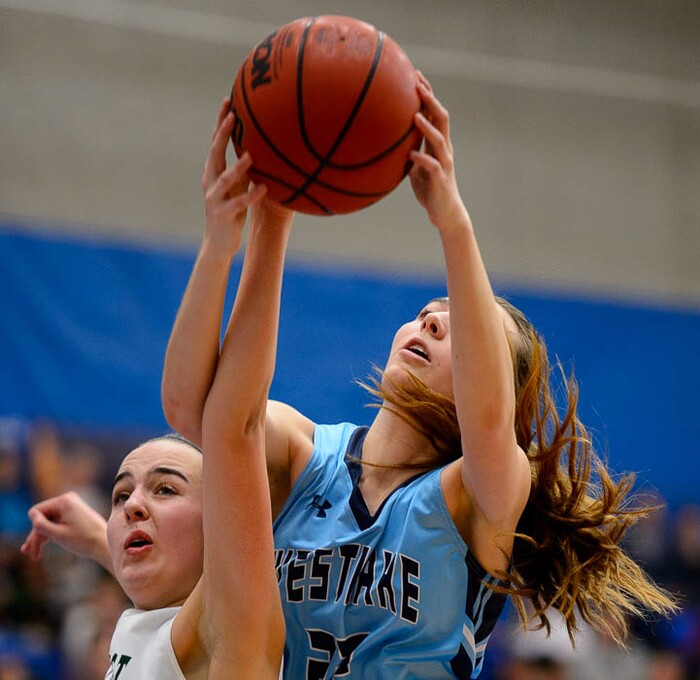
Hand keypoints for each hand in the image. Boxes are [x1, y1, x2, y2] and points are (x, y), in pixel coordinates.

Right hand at [20, 491, 111, 572]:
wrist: (105, 543)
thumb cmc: (82, 539)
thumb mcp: (57, 534)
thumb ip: (41, 525)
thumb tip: (31, 514)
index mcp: (63, 500)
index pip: (36, 512)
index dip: (33, 529)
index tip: (32, 546)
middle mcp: (67, 499)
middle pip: (43, 517)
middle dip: (36, 536)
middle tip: (30, 554)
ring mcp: (71, 506)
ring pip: (49, 521)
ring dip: (42, 537)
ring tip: (34, 555)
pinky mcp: (74, 513)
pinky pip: (57, 522)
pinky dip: (51, 534)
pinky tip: (41, 547)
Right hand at [202, 98, 267, 254]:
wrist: (219, 242)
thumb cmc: (232, 210)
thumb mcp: (237, 185)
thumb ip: (244, 168)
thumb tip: (261, 148)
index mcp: (214, 171)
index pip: (216, 142)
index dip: (221, 122)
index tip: (228, 100)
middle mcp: (210, 181)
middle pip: (214, 153)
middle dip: (222, 134)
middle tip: (233, 116)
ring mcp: (214, 198)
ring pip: (224, 179)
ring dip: (237, 167)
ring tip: (251, 156)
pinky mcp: (223, 214)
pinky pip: (238, 204)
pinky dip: (251, 196)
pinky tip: (264, 189)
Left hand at [409, 75, 467, 231]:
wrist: (445, 213)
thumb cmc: (429, 189)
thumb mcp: (415, 167)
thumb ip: (408, 152)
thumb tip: (386, 141)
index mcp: (439, 144)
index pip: (435, 113)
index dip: (428, 94)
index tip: (416, 75)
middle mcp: (445, 149)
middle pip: (441, 118)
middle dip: (430, 100)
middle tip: (418, 84)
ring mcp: (444, 163)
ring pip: (439, 139)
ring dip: (427, 127)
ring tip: (414, 115)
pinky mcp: (440, 179)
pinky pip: (432, 166)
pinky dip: (421, 159)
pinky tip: (410, 154)